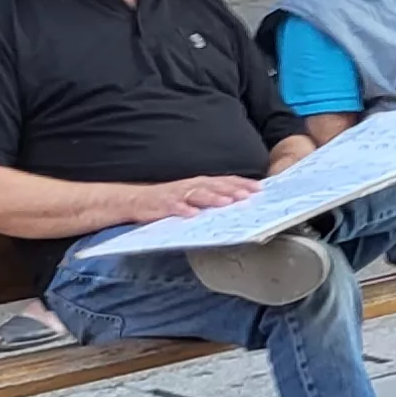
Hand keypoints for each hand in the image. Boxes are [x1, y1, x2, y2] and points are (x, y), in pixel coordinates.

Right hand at [127, 176, 263, 222]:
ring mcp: (176, 194)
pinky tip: (192, 214)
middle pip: (214, 186)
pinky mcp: (161, 204)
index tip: (259, 189)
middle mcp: (190, 185)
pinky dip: (182, 209)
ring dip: (212, 198)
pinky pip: (173, 207)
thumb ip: (213, 197)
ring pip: (196, 194)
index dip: (242, 184)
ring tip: (226, 203)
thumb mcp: (194, 196)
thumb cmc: (169, 200)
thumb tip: (239, 202)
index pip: (225, 181)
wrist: (136, 200)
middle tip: (247, 196)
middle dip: (232, 190)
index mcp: (200, 183)